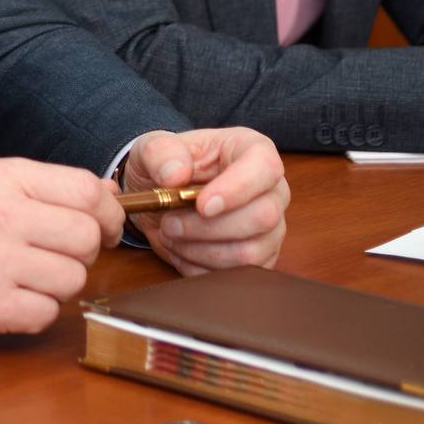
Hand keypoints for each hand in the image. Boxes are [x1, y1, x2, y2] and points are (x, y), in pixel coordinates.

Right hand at [0, 158, 120, 345]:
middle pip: (87, 237)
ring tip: (22, 280)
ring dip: (56, 286)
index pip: (87, 190)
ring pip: (73, 278)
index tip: (103, 228)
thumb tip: (109, 198)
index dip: (108, 214)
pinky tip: (7, 302)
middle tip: (53, 258)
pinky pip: (46, 313)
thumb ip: (40, 190)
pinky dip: (33, 313)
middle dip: (82, 254)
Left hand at [123, 129, 288, 273]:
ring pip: (250, 252)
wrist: (161, 196)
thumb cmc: (166, 166)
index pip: (265, 167)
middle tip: (170, 223)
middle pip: (263, 217)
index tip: (202, 205)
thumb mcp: (152, 149)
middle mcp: (271, 190)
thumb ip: (160, 152)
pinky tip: (182, 250)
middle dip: (208, 227)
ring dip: (200, 250)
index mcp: (251, 150)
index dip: (237, 189)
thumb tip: (175, 175)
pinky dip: (201, 268)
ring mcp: (270, 228)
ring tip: (171, 235)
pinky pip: (237, 275)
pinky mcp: (261, 258)